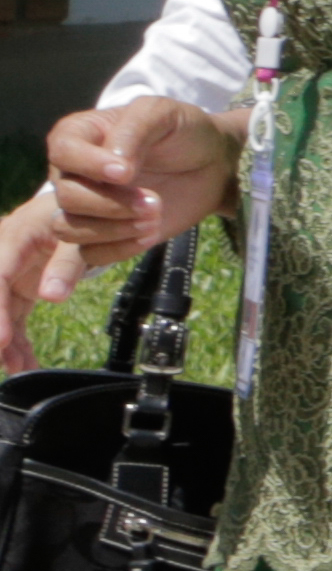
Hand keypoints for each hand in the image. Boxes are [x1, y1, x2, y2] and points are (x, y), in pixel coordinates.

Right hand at [0, 191, 91, 367]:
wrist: (85, 201)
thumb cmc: (82, 211)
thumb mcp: (79, 234)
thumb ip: (67, 262)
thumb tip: (51, 297)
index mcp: (13, 237)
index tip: (1, 340)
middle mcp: (3, 256)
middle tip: (3, 359)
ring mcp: (9, 274)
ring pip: (0, 313)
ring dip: (6, 343)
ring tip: (18, 368)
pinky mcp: (18, 287)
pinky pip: (12, 317)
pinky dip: (17, 341)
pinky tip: (24, 362)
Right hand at [47, 102, 235, 257]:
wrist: (213, 163)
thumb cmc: (183, 131)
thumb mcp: (163, 113)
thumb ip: (133, 129)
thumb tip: (112, 167)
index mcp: (80, 135)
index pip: (63, 151)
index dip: (89, 165)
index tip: (126, 173)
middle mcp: (74, 172)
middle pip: (67, 197)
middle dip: (111, 204)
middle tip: (154, 201)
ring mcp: (86, 205)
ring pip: (69, 229)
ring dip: (113, 229)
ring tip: (154, 218)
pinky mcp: (104, 233)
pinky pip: (89, 253)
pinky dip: (118, 249)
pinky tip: (150, 235)